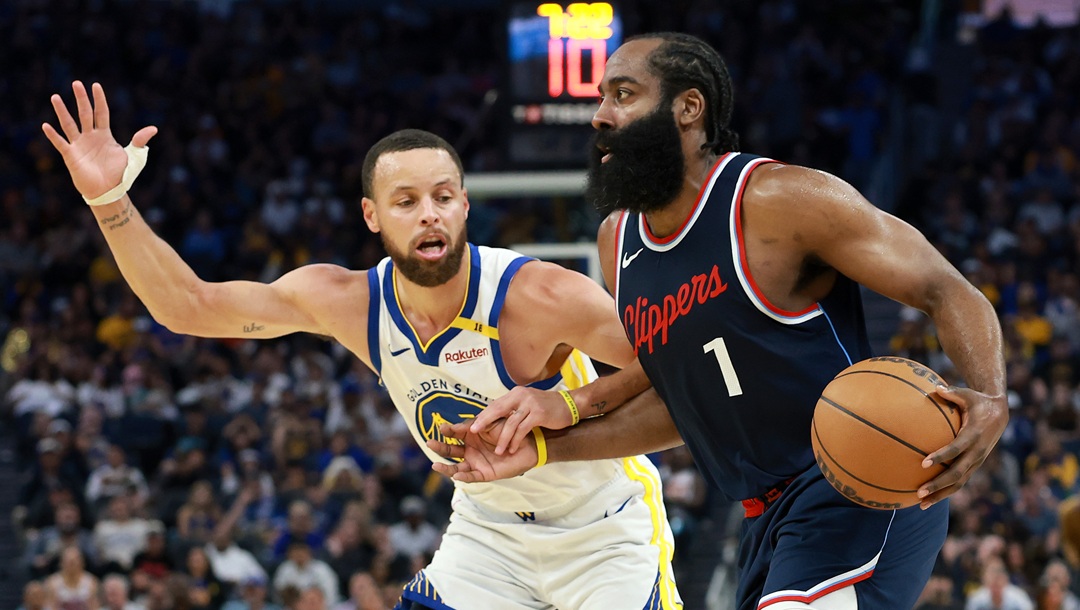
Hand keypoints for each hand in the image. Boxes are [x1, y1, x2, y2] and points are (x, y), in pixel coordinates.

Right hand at [41, 81, 156, 199]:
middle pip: (85, 114)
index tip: (96, 85)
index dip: (99, 100)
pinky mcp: (71, 156)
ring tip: (55, 97)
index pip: (101, 113)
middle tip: (77, 83)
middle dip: (81, 99)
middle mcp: (90, 137)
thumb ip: (140, 141)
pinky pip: (60, 143)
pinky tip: (46, 125)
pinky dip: (53, 135)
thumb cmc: (121, 175)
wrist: (110, 192)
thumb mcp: (134, 157)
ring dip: (62, 111)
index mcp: (105, 135)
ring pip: (69, 124)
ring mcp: (79, 145)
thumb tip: (154, 129)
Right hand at [427, 422, 538, 482]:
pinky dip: (463, 477)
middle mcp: (469, 449)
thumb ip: (476, 424)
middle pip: (450, 450)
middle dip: (439, 447)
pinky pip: (471, 476)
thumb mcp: (492, 423)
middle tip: (429, 443)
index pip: (454, 433)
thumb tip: (456, 425)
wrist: (528, 445)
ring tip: (435, 465)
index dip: (447, 431)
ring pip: (456, 466)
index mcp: (470, 435)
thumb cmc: (510, 430)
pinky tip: (456, 475)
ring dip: (445, 467)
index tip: (442, 428)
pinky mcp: (483, 473)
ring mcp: (475, 462)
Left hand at [469, 386, 573, 455]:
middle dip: (484, 421)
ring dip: (503, 438)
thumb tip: (494, 418)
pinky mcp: (539, 414)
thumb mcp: (527, 404)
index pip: (495, 404)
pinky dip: (516, 440)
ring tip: (497, 451)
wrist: (569, 405)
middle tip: (473, 431)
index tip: (473, 425)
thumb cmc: (546, 407)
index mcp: (516, 394)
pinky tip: (513, 450)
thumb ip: (513, 408)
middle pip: (498, 409)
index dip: (484, 415)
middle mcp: (521, 396)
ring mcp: (530, 404)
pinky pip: (523, 429)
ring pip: (510, 423)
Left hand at [918, 385, 1007, 508]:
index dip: (941, 456)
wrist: (1000, 413)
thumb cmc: (977, 401)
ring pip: (959, 483)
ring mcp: (977, 461)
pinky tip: (929, 498)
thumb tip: (935, 387)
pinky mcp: (974, 466)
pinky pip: (960, 482)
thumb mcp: (968, 394)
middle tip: (919, 492)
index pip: (956, 448)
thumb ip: (952, 392)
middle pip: (957, 473)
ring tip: (921, 504)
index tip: (924, 462)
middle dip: (938, 484)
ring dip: (941, 494)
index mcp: (974, 435)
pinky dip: (946, 491)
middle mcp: (977, 452)